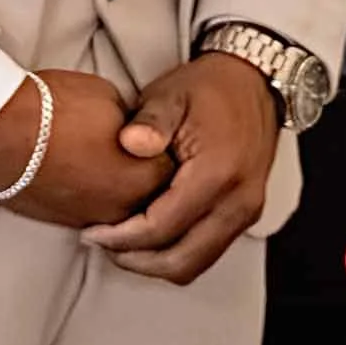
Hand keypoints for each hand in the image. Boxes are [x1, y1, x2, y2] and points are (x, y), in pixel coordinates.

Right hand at [0, 69, 175, 229]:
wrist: (0, 132)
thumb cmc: (56, 109)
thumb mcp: (110, 100)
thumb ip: (135, 127)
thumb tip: (136, 137)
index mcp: (142, 176)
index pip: (174, 170)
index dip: (167, 148)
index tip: (163, 135)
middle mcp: (124, 207)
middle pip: (152, 197)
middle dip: (148, 175)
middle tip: (140, 151)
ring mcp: (93, 218)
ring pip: (123, 210)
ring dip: (121, 189)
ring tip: (109, 161)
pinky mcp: (65, 222)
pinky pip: (94, 214)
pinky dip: (95, 196)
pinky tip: (86, 173)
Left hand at [78, 53, 280, 282]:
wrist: (253, 81)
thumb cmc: (208, 87)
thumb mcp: (172, 94)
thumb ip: (151, 120)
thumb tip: (129, 143)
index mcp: (217, 173)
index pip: (162, 227)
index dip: (123, 238)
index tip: (92, 233)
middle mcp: (237, 202)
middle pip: (182, 261)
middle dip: (137, 261)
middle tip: (102, 245)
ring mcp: (246, 212)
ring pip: (197, 263)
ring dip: (157, 262)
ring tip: (122, 244)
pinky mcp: (246, 214)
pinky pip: (208, 251)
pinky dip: (177, 252)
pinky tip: (151, 234)